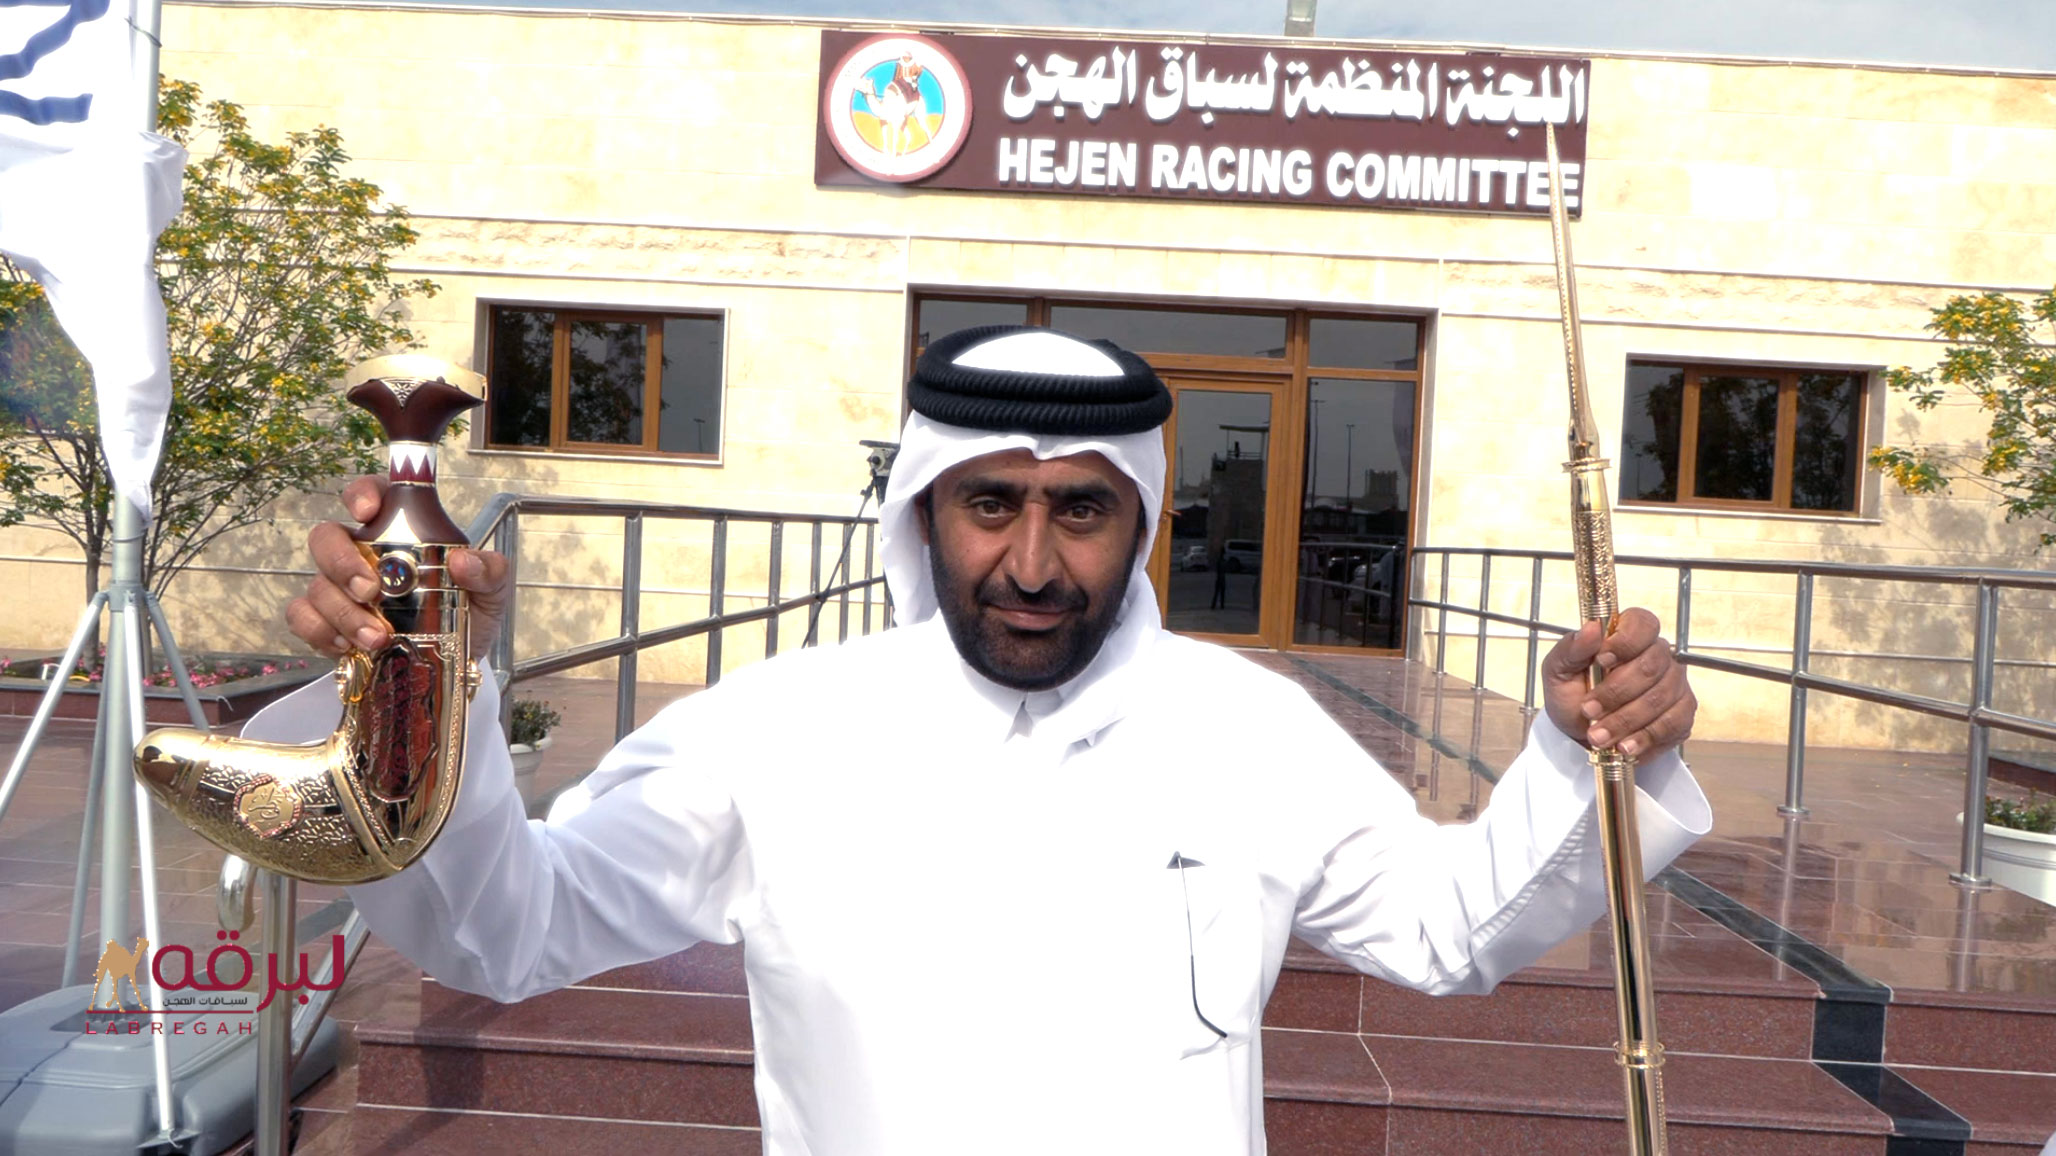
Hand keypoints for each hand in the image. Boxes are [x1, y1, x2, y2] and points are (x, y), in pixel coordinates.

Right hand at [284, 475, 510, 661]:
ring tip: (377, 637)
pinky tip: (348, 646)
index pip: (371, 494)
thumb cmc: (469, 610)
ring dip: (343, 612)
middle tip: (370, 589)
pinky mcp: (329, 622)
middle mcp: (362, 553)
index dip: (361, 494)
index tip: (367, 511)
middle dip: (340, 562)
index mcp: (400, 530)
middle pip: (326, 538)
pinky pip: (304, 618)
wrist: (456, 660)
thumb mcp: (492, 589)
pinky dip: (321, 632)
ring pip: (318, 585)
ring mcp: (340, 587)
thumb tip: (463, 561)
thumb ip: (489, 571)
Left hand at [1540, 607, 1695, 760]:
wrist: (1579, 732)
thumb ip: (1571, 649)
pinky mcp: (1682, 714)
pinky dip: (1645, 738)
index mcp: (1628, 636)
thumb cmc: (1572, 694)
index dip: (1626, 641)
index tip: (1602, 659)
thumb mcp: (1558, 670)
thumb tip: (1591, 628)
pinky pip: (1672, 725)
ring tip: (1598, 736)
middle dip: (1616, 693)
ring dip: (1625, 721)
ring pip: (1661, 698)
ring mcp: (1675, 685)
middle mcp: (1658, 655)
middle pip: (1651, 666)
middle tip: (1589, 710)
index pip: (1643, 623)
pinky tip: (1624, 746)